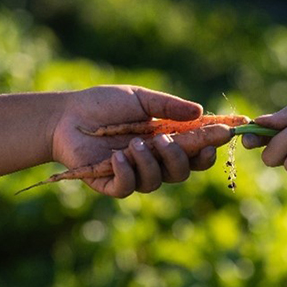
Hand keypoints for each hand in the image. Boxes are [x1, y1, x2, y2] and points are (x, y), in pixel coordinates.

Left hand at [52, 85, 214, 197]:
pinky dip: (127, 173)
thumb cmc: (103, 105)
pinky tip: (117, 157)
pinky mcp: (111, 184)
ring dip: (149, 162)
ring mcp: (134, 175)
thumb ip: (168, 106)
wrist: (66, 116)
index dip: (209, 148)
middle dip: (178, 157)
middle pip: (182, 172)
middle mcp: (154, 162)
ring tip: (133, 143)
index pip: (195, 152)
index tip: (220, 136)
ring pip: (156, 181)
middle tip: (163, 140)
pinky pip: (128, 187)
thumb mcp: (139, 99)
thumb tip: (200, 112)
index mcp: (165, 142)